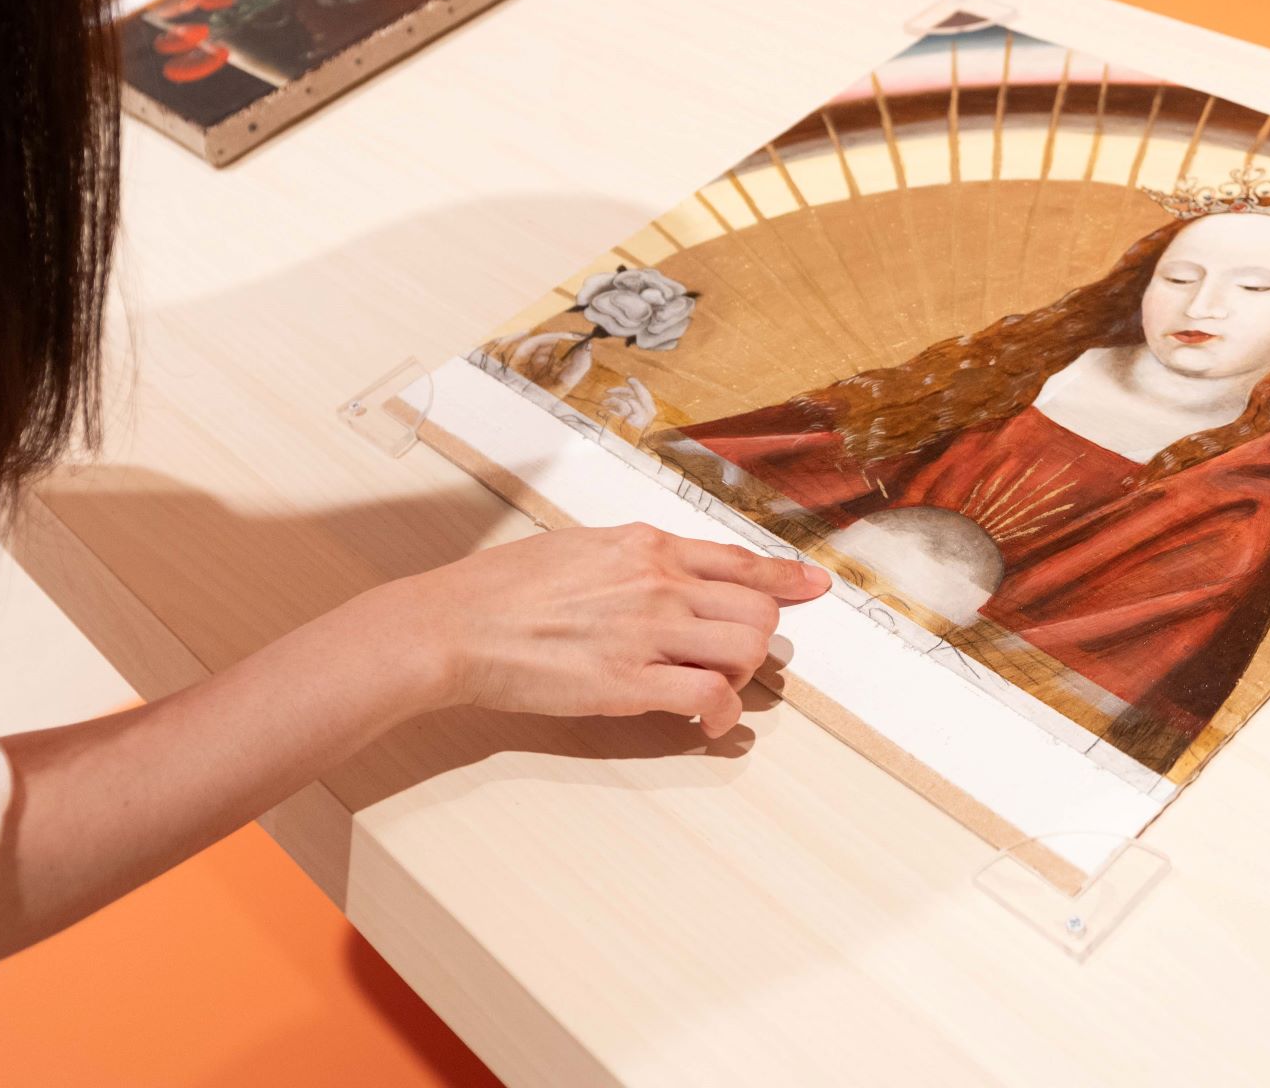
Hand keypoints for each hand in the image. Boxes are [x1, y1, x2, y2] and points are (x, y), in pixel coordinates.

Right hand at [371, 524, 831, 737]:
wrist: (456, 624)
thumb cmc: (501, 588)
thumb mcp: (577, 547)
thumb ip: (628, 559)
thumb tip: (658, 572)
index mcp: (644, 545)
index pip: (737, 561)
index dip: (784, 578)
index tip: (813, 587)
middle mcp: (658, 582)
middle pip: (756, 609)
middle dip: (757, 639)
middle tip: (734, 661)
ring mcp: (648, 631)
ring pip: (746, 649)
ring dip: (742, 675)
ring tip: (712, 688)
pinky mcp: (630, 683)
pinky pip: (711, 697)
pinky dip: (721, 715)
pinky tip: (704, 723)